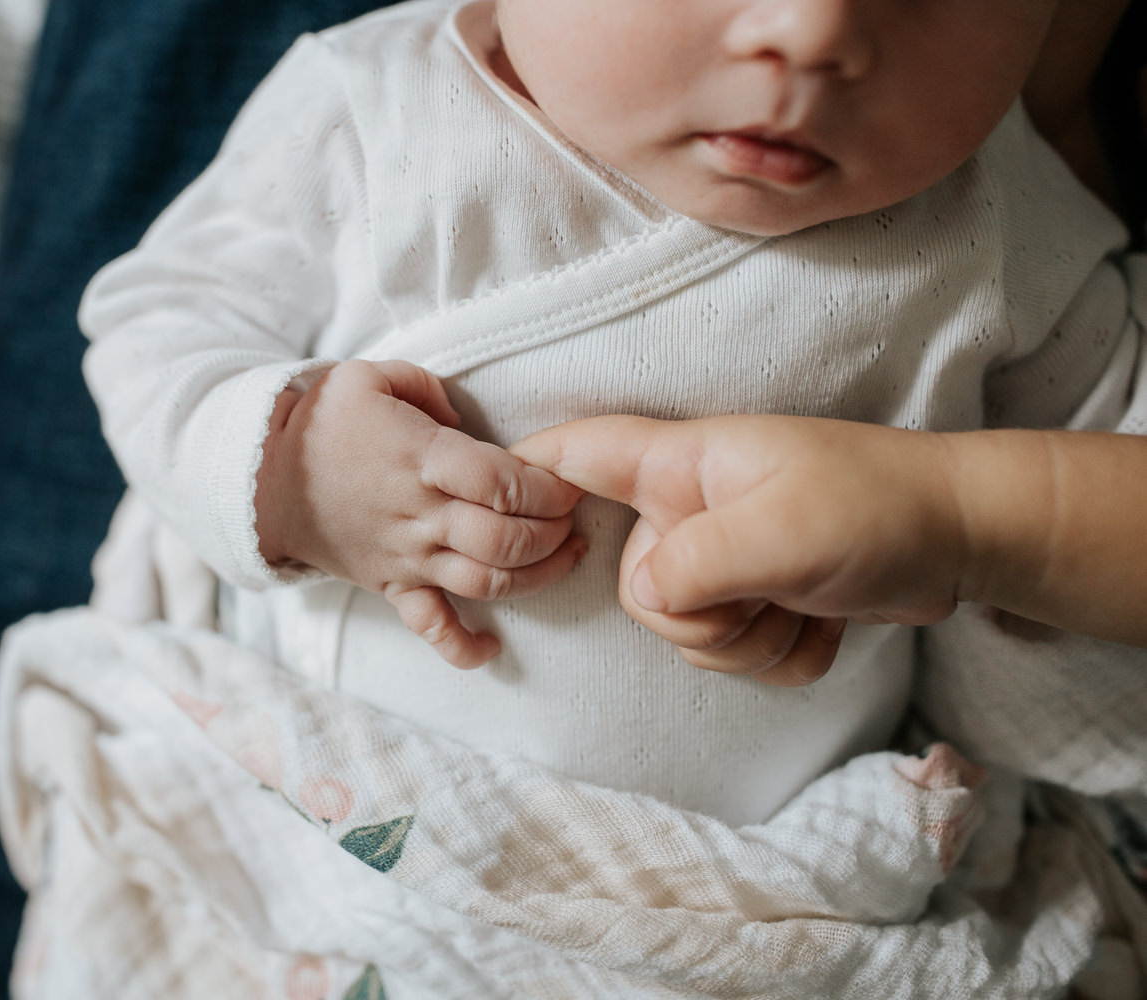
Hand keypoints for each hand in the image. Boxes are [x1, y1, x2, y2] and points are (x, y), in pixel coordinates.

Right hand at [257, 360, 585, 667]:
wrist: (262, 478)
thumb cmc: (324, 422)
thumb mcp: (372, 376)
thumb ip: (429, 388)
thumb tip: (465, 418)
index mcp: (421, 458)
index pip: (503, 483)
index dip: (549, 487)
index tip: (571, 478)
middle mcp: (419, 515)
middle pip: (506, 539)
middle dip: (555, 531)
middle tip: (573, 515)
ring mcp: (407, 556)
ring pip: (487, 582)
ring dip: (538, 576)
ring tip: (566, 555)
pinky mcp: (393, 584)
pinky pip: (431, 628)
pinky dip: (464, 647)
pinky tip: (494, 646)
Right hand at [513, 415, 971, 684]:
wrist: (964, 536)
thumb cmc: (876, 507)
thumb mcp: (781, 532)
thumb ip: (693, 567)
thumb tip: (643, 597)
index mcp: (681, 467)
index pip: (575, 455)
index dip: (526, 477)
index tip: (506, 513)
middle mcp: (691, 511)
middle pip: (639, 588)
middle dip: (700, 620)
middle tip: (762, 592)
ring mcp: (727, 557)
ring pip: (690, 634)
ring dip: (752, 642)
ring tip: (805, 602)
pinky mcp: (761, 599)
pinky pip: (738, 657)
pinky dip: (784, 656)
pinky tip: (822, 622)